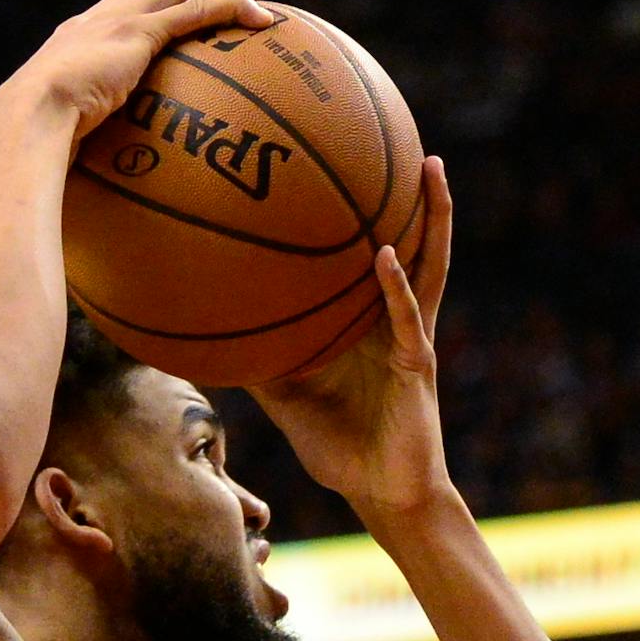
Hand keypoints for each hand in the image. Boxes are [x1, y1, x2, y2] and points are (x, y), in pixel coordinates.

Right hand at [1, 0, 273, 142]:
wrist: (28, 118)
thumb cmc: (34, 144)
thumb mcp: (56, 143)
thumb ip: (75, 153)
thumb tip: (74, 203)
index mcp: (72, 44)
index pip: (114, 19)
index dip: (146, 15)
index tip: (169, 21)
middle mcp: (95, 22)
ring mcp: (116, 23)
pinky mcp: (137, 33)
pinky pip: (194, 12)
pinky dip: (228, 7)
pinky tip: (259, 13)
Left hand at [250, 157, 455, 515]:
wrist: (383, 495)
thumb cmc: (342, 451)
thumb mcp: (287, 400)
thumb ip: (259, 364)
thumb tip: (207, 334)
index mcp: (374, 325)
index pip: (379, 259)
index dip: (379, 218)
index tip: (359, 169)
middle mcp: (399, 323)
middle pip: (417, 246)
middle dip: (419, 198)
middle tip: (412, 145)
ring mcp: (413, 339)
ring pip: (429, 267)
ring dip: (432, 219)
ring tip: (430, 171)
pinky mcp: (417, 365)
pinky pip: (408, 319)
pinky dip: (396, 287)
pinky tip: (384, 255)